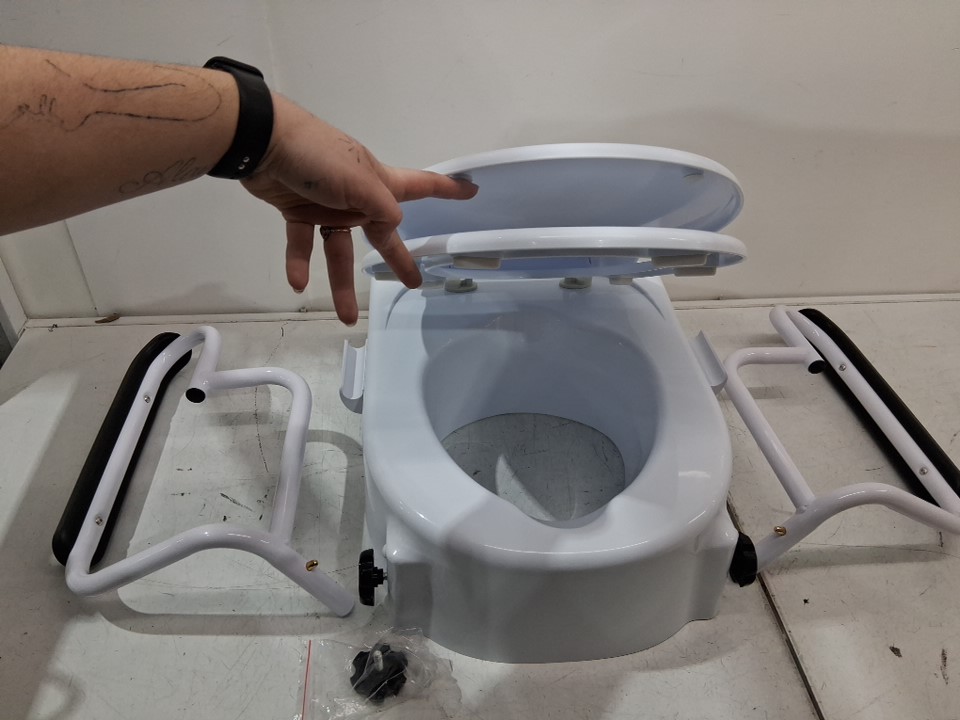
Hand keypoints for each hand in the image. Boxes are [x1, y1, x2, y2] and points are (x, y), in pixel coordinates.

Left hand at [241, 94, 476, 324]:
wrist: (259, 141)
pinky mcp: (296, 210)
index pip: (420, 186)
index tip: (471, 191)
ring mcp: (326, 204)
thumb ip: (381, 207)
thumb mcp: (358, 182)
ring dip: (341, 283)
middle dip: (398, 257)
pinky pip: (301, 243)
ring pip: (340, 250)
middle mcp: (355, 195)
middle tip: (413, 283)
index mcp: (376, 181)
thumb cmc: (316, 157)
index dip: (446, 189)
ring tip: (347, 317)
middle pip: (382, 232)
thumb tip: (395, 225)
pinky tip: (297, 284)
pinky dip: (299, 262)